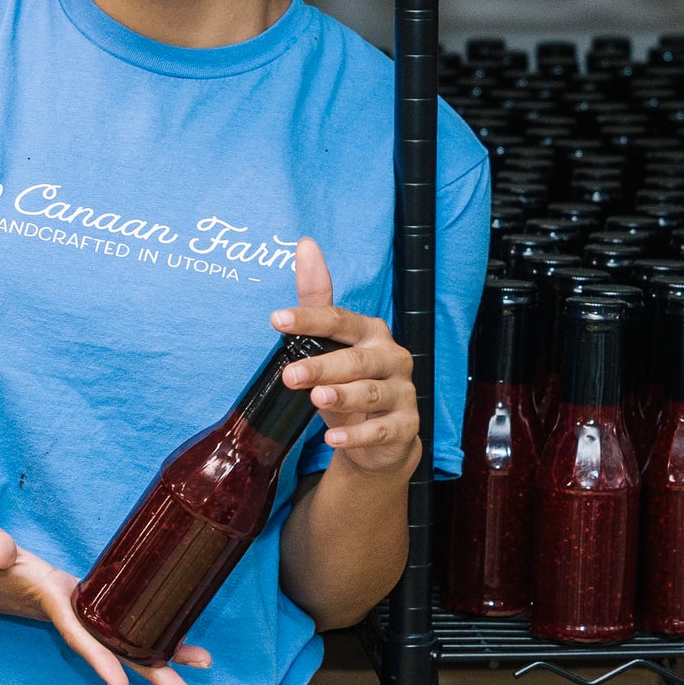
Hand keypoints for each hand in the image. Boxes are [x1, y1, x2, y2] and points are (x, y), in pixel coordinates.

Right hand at [0, 519, 210, 684]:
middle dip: (149, 672)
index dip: (99, 658)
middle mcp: (64, 610)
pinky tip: (172, 636)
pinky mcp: (76, 599)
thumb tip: (1, 553)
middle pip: (111, 649)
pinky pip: (115, 622)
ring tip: (201, 664)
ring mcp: (72, 608)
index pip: (77, 632)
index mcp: (44, 597)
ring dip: (158, 655)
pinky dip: (143, 630)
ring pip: (119, 638)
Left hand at [272, 238, 420, 480]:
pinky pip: (382, 430)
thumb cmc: (351, 382)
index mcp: (370, 333)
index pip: (339, 320)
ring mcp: (402, 392)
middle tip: (290, 374)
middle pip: (356, 360)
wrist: (382, 436)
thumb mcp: (330, 343)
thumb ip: (316, 302)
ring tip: (316, 399)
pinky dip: (357, 435)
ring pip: (370, 393)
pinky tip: (334, 438)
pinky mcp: (406, 425)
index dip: (308, 319)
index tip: (277, 320)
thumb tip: (306, 245)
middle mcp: (391, 358)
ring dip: (342, 397)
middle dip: (322, 367)